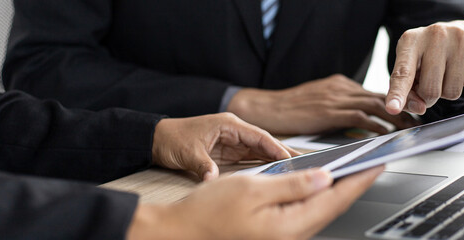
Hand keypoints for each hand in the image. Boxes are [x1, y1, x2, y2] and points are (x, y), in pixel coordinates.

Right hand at [127, 166, 383, 239]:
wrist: (179, 234)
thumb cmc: (207, 213)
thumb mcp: (251, 189)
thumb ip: (292, 185)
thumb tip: (325, 179)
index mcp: (289, 227)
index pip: (335, 200)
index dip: (359, 180)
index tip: (377, 163)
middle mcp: (291, 238)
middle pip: (332, 208)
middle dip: (354, 185)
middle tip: (371, 164)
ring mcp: (284, 239)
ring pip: (321, 213)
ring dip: (338, 192)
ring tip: (353, 171)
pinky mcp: (275, 236)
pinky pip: (306, 216)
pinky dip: (319, 199)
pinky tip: (321, 187)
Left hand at [152, 113, 297, 180]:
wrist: (157, 139)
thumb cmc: (172, 139)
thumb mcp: (188, 153)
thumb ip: (204, 166)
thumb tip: (213, 179)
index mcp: (229, 125)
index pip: (259, 136)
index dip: (276, 148)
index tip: (289, 159)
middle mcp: (235, 132)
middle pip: (266, 143)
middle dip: (285, 153)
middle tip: (305, 163)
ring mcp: (234, 142)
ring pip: (262, 151)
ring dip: (278, 160)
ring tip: (297, 169)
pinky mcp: (230, 152)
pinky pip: (252, 158)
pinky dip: (266, 165)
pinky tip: (277, 172)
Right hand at [228, 74, 419, 134]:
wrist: (266, 107)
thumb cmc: (291, 110)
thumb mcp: (320, 103)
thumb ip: (341, 108)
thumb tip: (364, 121)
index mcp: (340, 84)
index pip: (376, 90)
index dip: (397, 99)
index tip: (412, 107)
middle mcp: (341, 87)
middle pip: (382, 94)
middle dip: (404, 105)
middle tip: (420, 116)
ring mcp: (336, 98)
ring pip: (376, 104)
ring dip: (397, 116)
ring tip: (410, 127)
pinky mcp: (329, 111)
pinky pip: (360, 117)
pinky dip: (376, 125)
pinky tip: (386, 133)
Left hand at [385, 20, 463, 114]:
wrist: (456, 33)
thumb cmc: (428, 56)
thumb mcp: (410, 70)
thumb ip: (407, 93)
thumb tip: (421, 108)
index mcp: (410, 40)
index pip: (403, 73)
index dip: (398, 94)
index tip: (392, 109)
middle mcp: (435, 34)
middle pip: (430, 91)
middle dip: (430, 97)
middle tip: (433, 81)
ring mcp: (460, 37)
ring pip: (453, 91)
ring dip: (449, 90)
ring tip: (448, 71)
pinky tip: (463, 66)